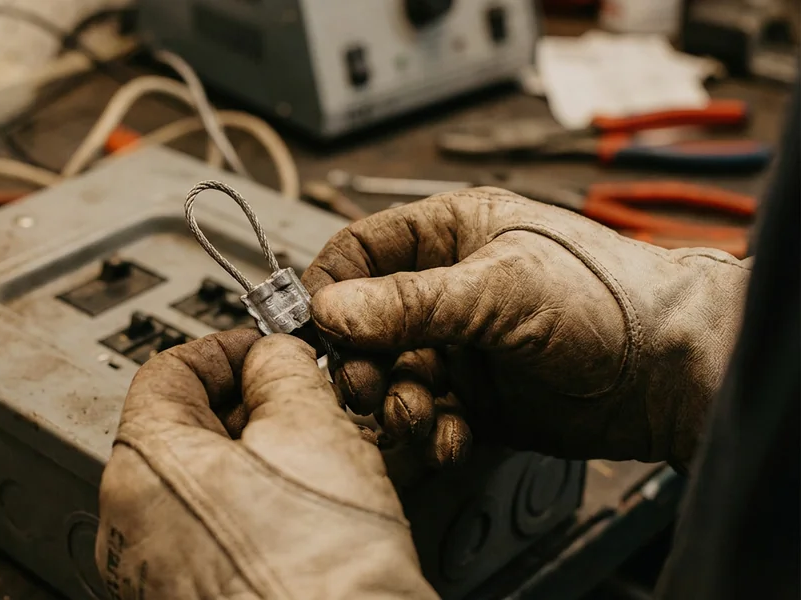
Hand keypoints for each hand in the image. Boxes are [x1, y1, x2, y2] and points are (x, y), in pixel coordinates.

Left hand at [96, 330, 437, 599]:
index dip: (226, 348)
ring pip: (203, 485)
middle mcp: (130, 527)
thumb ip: (282, 368)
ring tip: (317, 459)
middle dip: (249, 406)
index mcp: (140, 470)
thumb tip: (271, 356)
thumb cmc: (322, 576)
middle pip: (183, 430)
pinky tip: (306, 512)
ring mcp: (155, 574)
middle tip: (305, 400)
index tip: (267, 347)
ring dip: (258, 457)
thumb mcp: (312, 429)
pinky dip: (255, 509)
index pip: (165, 371)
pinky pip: (213, 534)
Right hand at [303, 187, 749, 470]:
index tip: (316, 328)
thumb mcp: (499, 288)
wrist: (673, 370)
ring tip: (415, 414)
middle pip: (366, 323)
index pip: (361, 251)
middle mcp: (449, 290)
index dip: (332, 288)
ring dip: (394, 401)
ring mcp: (462, 347)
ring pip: (393, 376)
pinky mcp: (478, 400)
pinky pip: (428, 417)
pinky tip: (451, 436)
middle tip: (365, 385)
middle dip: (360, 359)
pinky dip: (430, 433)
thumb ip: (410, 301)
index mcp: (451, 235)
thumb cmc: (608, 297)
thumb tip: (330, 308)